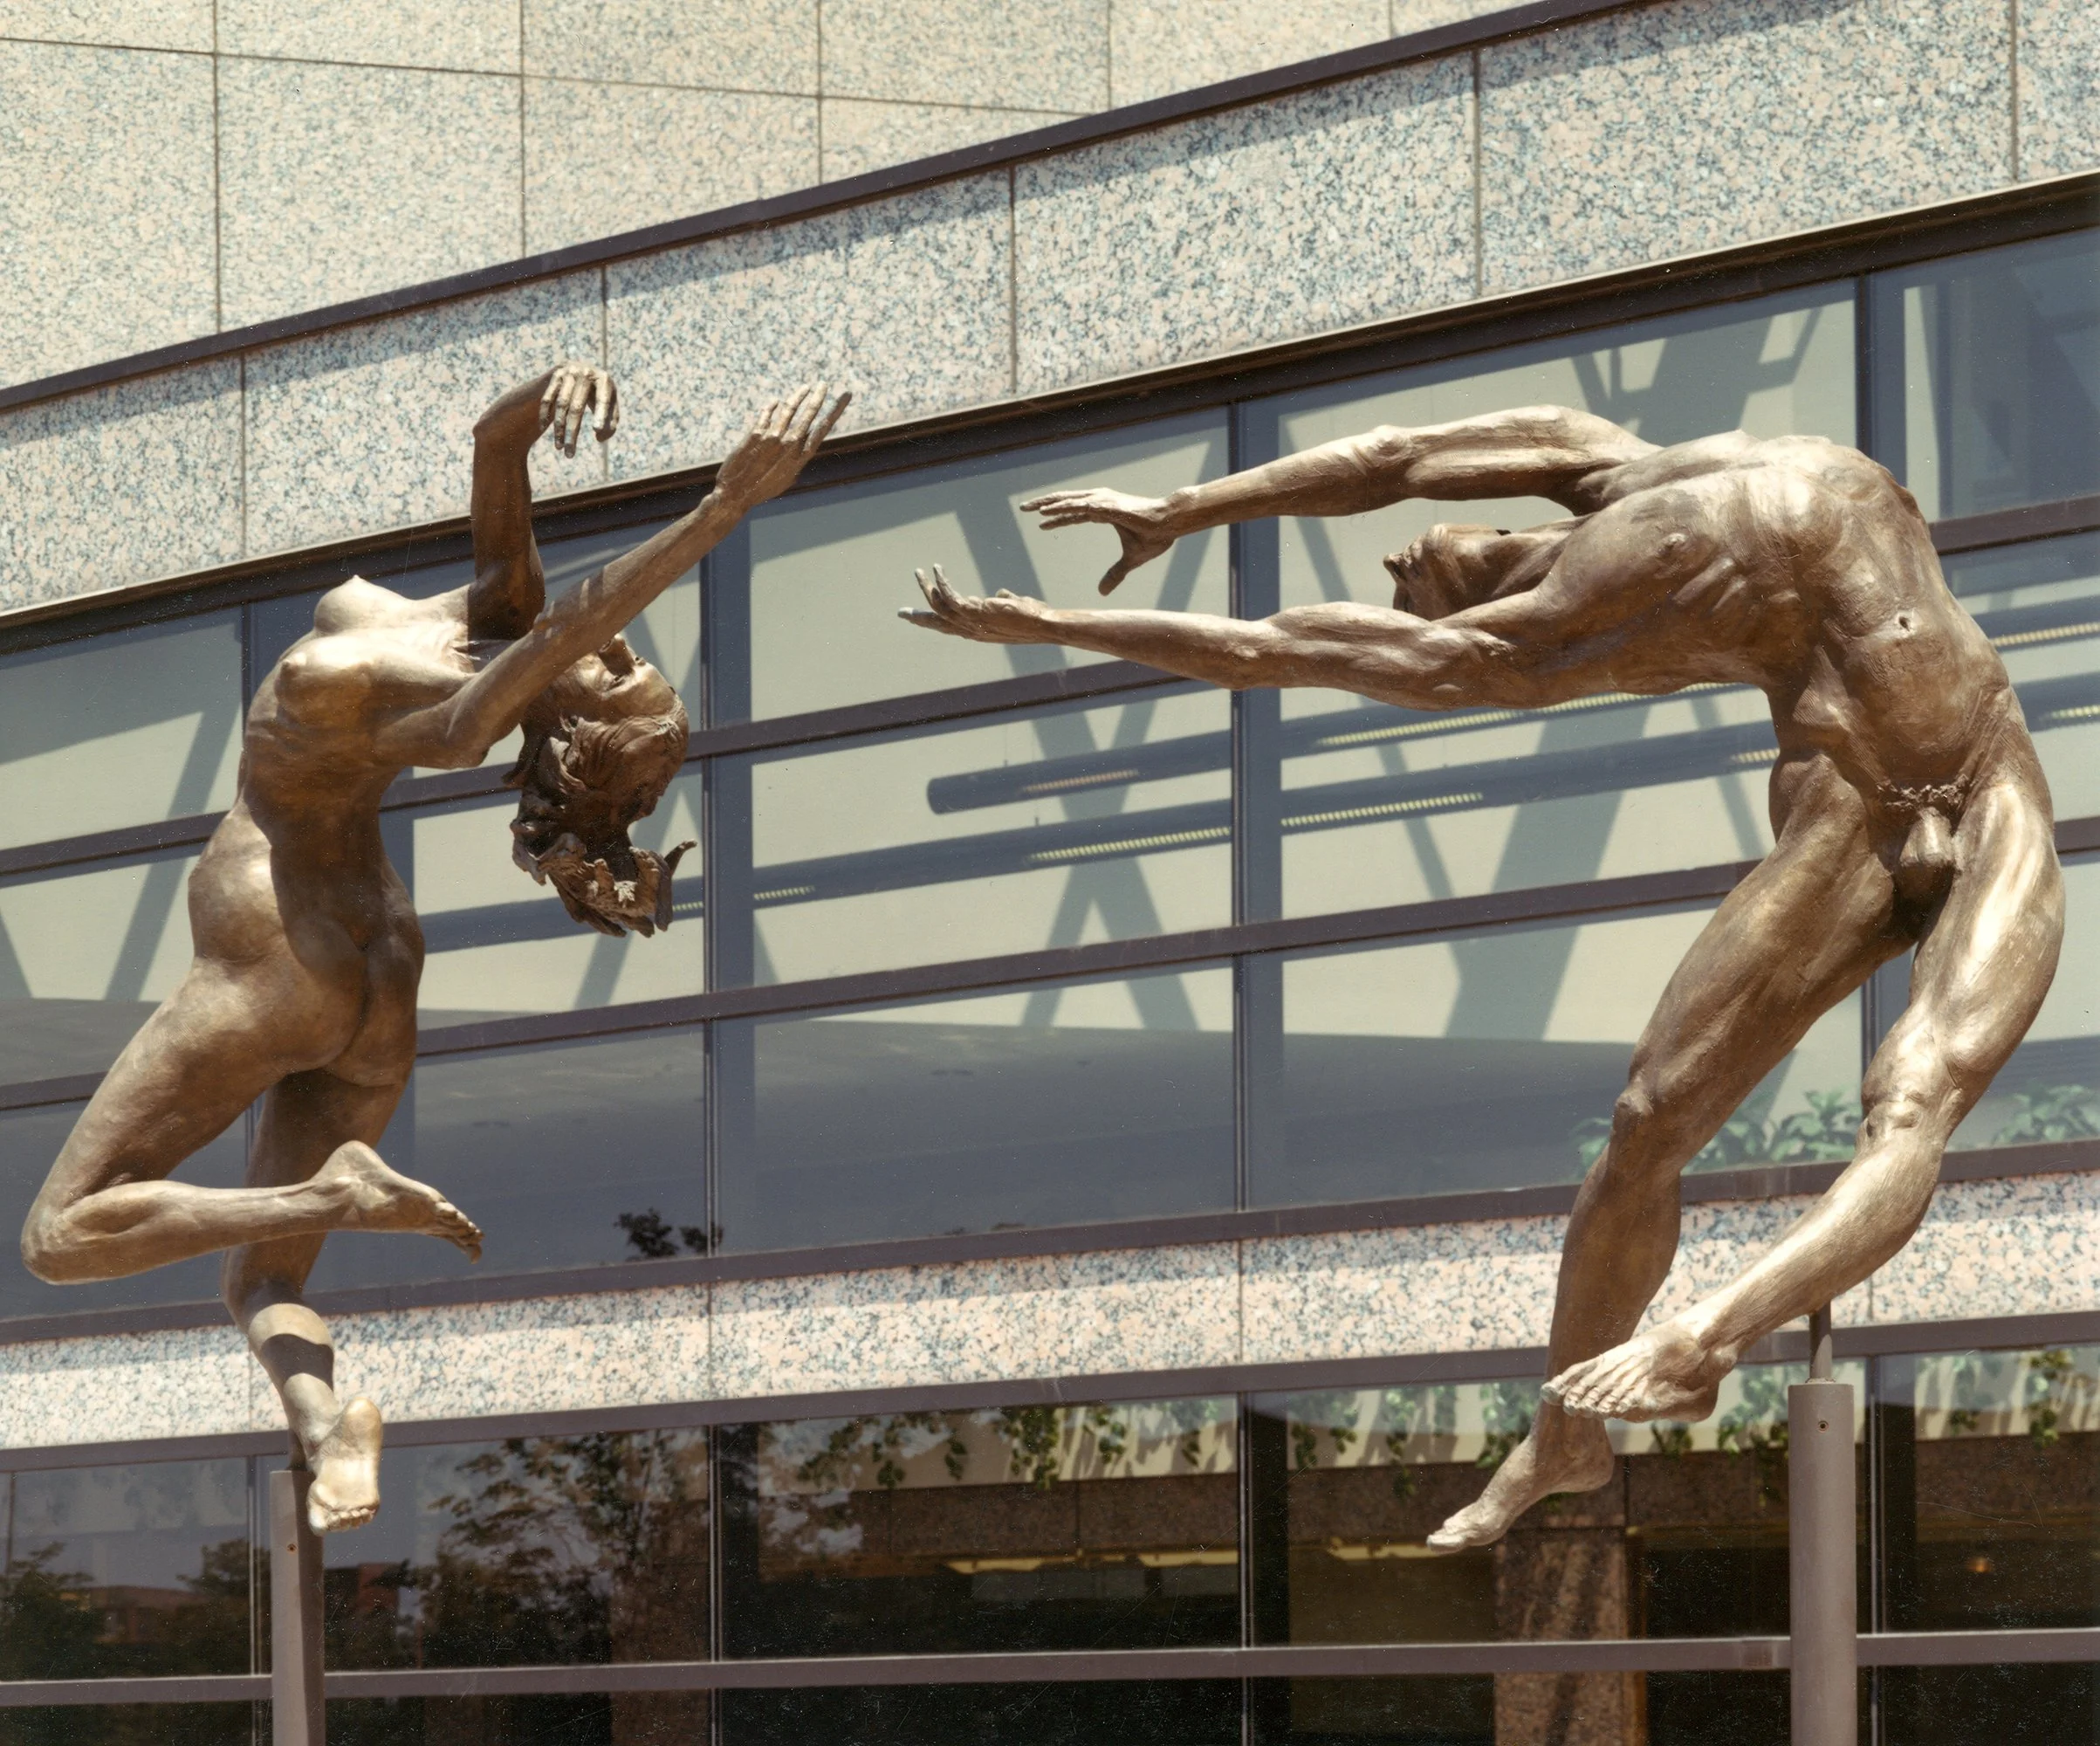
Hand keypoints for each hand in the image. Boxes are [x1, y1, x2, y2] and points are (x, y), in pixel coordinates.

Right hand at [538, 361, 618, 456]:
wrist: (580, 369)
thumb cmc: (599, 393)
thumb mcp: (610, 405)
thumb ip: (611, 422)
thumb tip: (599, 437)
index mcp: (604, 379)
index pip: (603, 399)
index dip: (600, 414)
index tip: (597, 430)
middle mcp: (585, 372)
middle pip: (577, 407)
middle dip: (572, 432)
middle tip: (570, 454)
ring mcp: (568, 372)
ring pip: (560, 405)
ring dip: (558, 429)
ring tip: (560, 447)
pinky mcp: (555, 375)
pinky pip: (547, 399)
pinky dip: (544, 415)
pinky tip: (543, 429)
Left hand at [713, 384, 852, 514]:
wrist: (735, 494)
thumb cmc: (761, 490)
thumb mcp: (785, 479)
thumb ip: (794, 462)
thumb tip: (800, 452)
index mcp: (800, 457)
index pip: (822, 428)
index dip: (835, 410)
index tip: (845, 397)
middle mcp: (789, 445)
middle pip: (808, 415)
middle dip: (818, 398)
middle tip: (824, 384)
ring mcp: (772, 438)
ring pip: (789, 409)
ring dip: (798, 396)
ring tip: (806, 387)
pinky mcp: (755, 434)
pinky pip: (766, 414)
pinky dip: (771, 406)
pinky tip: (775, 401)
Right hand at [900, 566, 1054, 643]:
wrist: (1043, 625)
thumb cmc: (1032, 618)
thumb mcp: (1012, 609)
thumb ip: (1003, 602)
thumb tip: (1000, 594)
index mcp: (977, 631)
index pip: (949, 628)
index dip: (933, 623)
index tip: (919, 619)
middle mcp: (970, 630)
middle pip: (937, 624)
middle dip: (918, 618)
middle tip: (901, 612)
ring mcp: (972, 622)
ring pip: (939, 607)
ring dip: (927, 588)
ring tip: (919, 572)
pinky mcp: (975, 611)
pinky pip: (950, 596)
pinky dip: (941, 582)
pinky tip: (937, 568)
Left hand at [1019, 487, 1175, 593]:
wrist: (1170, 523)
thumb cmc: (1155, 536)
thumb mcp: (1131, 560)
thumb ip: (1115, 574)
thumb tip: (1102, 593)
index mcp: (1105, 512)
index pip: (1074, 513)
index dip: (1058, 517)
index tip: (1041, 522)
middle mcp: (1101, 502)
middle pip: (1066, 502)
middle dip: (1044, 504)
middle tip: (1024, 508)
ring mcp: (1103, 502)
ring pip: (1068, 501)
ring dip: (1047, 504)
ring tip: (1029, 508)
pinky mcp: (1106, 506)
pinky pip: (1079, 507)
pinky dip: (1062, 508)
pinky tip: (1047, 511)